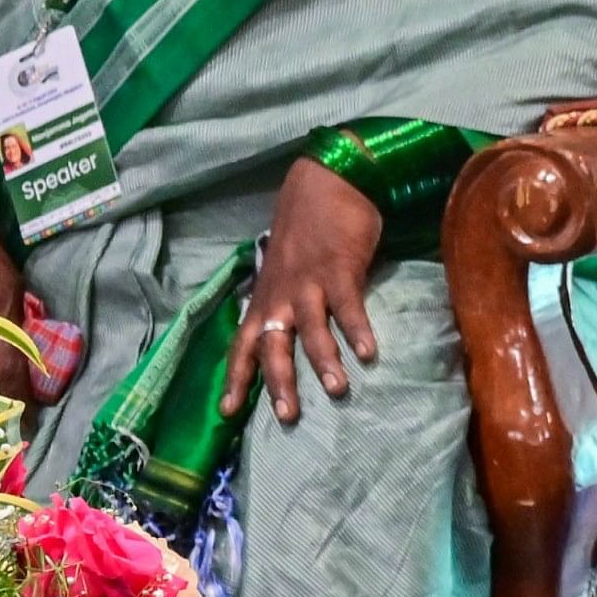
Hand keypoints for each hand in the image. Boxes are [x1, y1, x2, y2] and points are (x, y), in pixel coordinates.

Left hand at [223, 158, 381, 423]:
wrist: (327, 181)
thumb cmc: (307, 226)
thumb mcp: (283, 267)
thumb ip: (285, 298)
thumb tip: (288, 329)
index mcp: (266, 297)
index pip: (242, 344)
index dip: (235, 377)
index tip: (227, 411)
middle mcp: (281, 295)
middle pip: (273, 346)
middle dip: (279, 382)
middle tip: (288, 415)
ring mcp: (309, 282)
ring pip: (311, 330)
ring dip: (324, 362)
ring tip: (337, 390)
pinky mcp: (339, 268)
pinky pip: (348, 306)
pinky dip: (358, 330)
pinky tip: (369, 353)